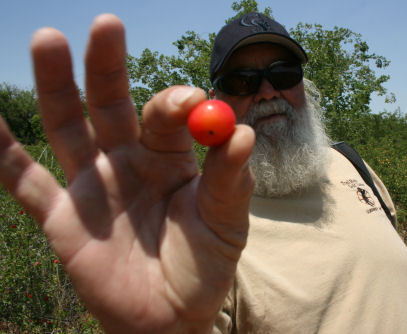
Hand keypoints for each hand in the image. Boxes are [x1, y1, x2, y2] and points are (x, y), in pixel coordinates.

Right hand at [0, 14, 253, 332]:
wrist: (171, 316)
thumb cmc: (205, 266)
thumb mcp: (225, 222)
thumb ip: (230, 179)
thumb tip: (243, 132)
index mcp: (169, 159)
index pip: (166, 117)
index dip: (174, 104)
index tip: (188, 100)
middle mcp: (127, 162)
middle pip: (112, 104)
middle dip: (107, 67)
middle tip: (106, 25)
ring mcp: (91, 185)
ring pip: (67, 127)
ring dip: (56, 86)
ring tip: (48, 40)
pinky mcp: (61, 217)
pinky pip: (24, 181)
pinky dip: (2, 153)